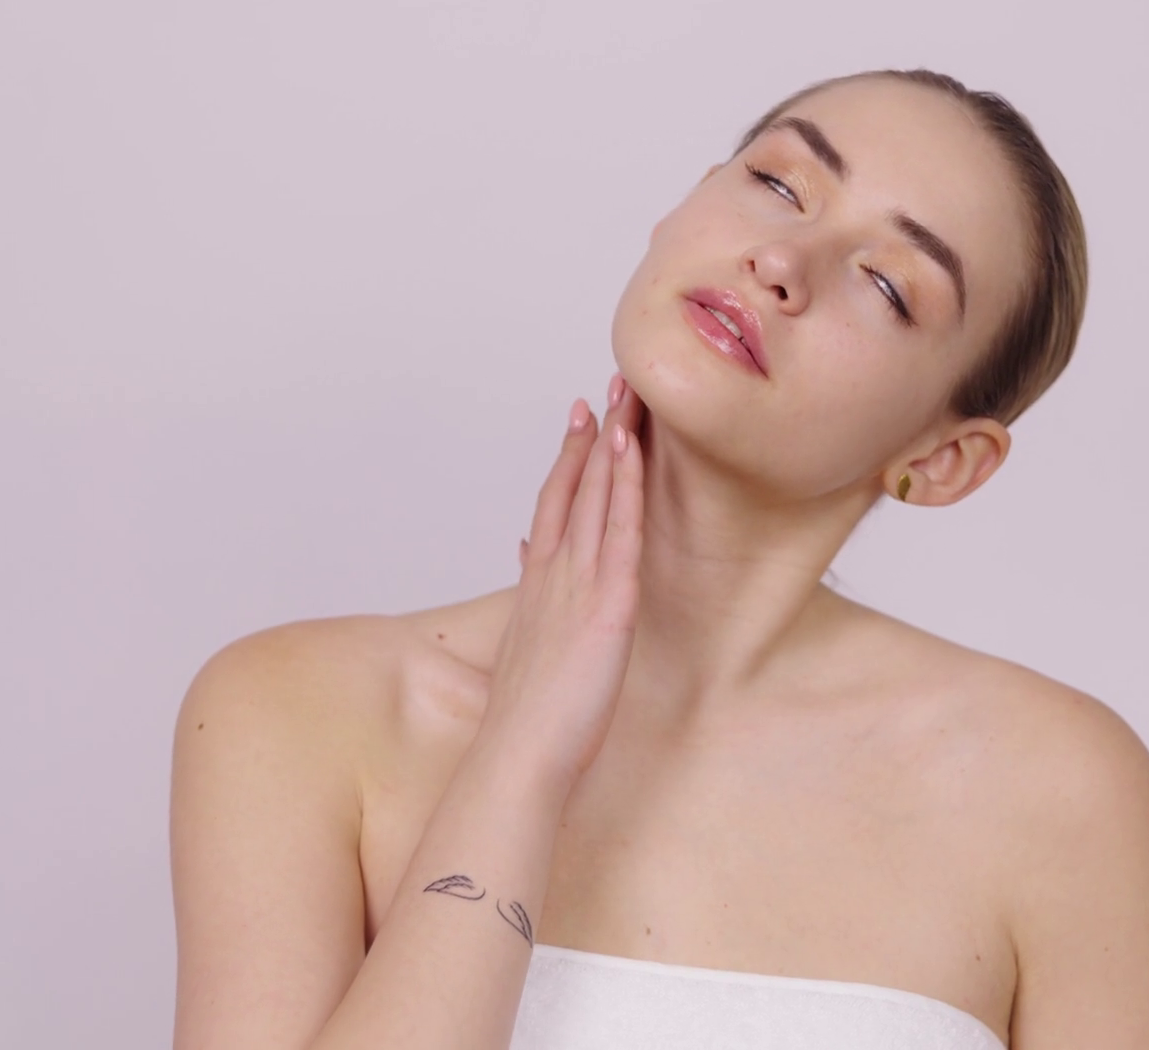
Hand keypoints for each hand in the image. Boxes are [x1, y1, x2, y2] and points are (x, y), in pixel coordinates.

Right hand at [473, 374, 645, 792]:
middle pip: (574, 489)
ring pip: (594, 499)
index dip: (568, 461)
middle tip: (609, 387)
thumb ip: (531, 606)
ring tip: (624, 398)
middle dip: (592, 436)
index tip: (580, 419)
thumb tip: (526, 563)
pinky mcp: (606, 609)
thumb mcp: (530, 653)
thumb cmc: (527, 724)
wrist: (518, 762)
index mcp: (539, 590)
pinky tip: (629, 453)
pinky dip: (622, 489)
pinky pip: (618, 534)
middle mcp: (554, 578)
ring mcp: (578, 589)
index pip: (554, 508)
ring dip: (610, 445)